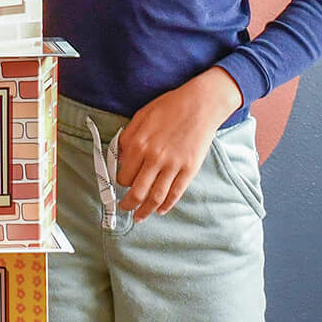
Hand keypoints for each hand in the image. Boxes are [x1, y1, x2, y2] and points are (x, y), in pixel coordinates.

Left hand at [114, 68, 244, 220]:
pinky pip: (176, 192)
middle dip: (128, 204)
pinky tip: (160, 210)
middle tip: (125, 208)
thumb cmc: (170, 106)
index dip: (120, 183)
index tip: (121, 185)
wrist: (201, 103)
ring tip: (139, 217)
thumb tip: (120, 158)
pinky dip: (167, 205)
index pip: (124, 175)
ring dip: (145, 211)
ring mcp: (173, 165)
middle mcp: (154, 158)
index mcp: (139, 144)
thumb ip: (128, 138)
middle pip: (137, 191)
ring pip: (155, 197)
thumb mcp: (141, 116)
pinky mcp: (189, 169)